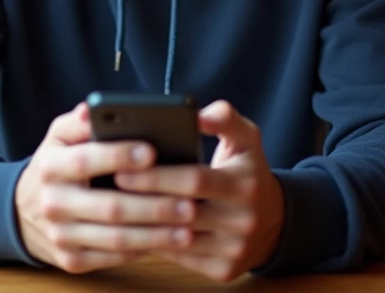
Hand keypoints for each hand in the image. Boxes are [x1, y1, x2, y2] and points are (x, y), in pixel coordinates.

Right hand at [14, 102, 197, 273]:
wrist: (24, 211)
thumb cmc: (56, 165)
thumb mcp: (59, 137)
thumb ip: (79, 122)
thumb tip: (91, 108)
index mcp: (51, 166)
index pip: (85, 160)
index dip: (119, 156)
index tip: (152, 152)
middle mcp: (53, 202)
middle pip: (109, 207)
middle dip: (153, 206)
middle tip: (189, 202)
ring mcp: (61, 235)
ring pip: (115, 238)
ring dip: (155, 234)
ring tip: (189, 228)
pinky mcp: (71, 260)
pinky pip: (112, 258)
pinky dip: (142, 251)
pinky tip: (167, 242)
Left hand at [114, 100, 284, 282]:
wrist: (274, 220)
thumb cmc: (248, 171)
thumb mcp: (246, 138)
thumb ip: (224, 117)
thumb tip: (196, 113)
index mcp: (246, 184)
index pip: (196, 180)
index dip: (157, 175)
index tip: (123, 168)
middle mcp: (244, 220)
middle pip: (183, 212)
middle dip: (143, 199)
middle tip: (109, 188)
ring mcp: (234, 249)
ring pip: (179, 240)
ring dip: (144, 225)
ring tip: (115, 208)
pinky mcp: (224, 271)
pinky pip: (181, 259)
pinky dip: (156, 244)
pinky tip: (135, 229)